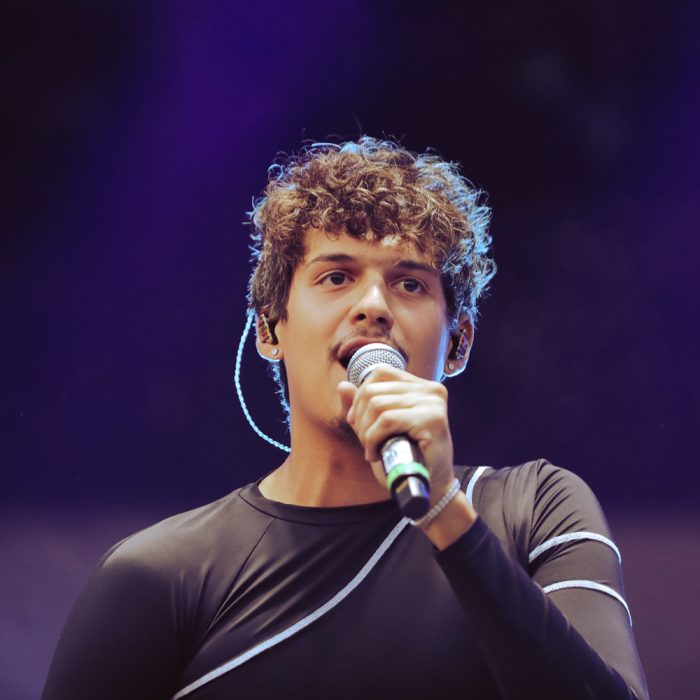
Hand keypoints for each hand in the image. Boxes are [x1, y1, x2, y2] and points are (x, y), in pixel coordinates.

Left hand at [337, 365, 455, 500]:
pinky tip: (376, 454)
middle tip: (365, 441)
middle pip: (374, 390)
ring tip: (372, 450)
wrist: (429, 486)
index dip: (361, 395)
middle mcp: (430, 389)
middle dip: (360, 418)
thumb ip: (362, 406)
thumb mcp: (378, 428)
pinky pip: (387, 420)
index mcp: (420, 386)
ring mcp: (433, 402)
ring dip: (366, 433)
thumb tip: (342, 385)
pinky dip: (373, 439)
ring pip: (378, 405)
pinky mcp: (432, 419)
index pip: (381, 372)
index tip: (357, 421)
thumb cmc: (405, 458)